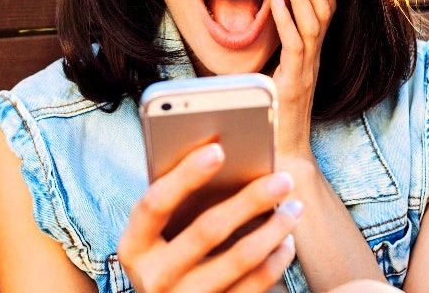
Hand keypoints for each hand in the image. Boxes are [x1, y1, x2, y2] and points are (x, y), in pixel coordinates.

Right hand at [118, 142, 302, 292]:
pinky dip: (276, 259)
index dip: (185, 175)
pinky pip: (255, 284)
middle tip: (283, 178)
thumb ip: (177, 203)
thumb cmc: (167, 256)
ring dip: (274, 229)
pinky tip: (286, 240)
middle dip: (250, 200)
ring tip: (293, 207)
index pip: (155, 205)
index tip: (218, 149)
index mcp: (134, 247)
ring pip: (240, 259)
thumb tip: (223, 155)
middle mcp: (154, 278)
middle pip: (207, 230)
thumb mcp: (158, 235)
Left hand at [270, 0, 336, 159]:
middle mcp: (314, 60)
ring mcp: (306, 71)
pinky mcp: (293, 83)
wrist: (283, 155)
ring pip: (312, 26)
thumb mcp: (277, 77)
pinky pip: (293, 47)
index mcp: (311, 56)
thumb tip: (264, 24)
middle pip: (324, 13)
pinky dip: (285, 21)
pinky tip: (278, 0)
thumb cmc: (276, 118)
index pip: (325, 13)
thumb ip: (277, 54)